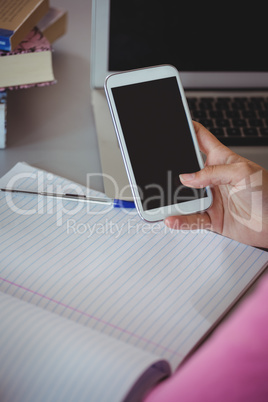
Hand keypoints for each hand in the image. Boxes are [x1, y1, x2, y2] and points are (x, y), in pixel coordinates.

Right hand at [165, 121, 267, 247]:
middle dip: (171, 170)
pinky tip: (172, 218)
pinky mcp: (211, 218)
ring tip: (162, 201)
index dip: (188, 128)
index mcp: (221, 159)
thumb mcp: (243, 173)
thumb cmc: (267, 193)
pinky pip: (190, 219)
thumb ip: (213, 173)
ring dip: (172, 200)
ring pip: (184, 197)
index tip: (173, 123)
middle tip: (157, 171)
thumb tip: (187, 177)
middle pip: (185, 170)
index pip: (200, 138)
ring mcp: (210, 198)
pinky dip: (180, 220)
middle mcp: (212, 178)